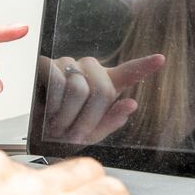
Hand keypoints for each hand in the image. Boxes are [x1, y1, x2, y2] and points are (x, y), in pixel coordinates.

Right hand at [41, 54, 164, 144]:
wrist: (34, 134)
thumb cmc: (63, 132)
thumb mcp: (91, 134)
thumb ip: (112, 121)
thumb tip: (131, 104)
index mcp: (105, 85)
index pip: (128, 73)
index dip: (144, 65)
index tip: (161, 59)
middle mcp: (89, 70)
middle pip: (102, 90)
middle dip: (88, 119)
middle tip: (74, 134)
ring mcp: (69, 64)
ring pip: (79, 89)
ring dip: (68, 115)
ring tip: (59, 125)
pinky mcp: (48, 64)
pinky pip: (57, 82)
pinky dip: (53, 104)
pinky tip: (48, 112)